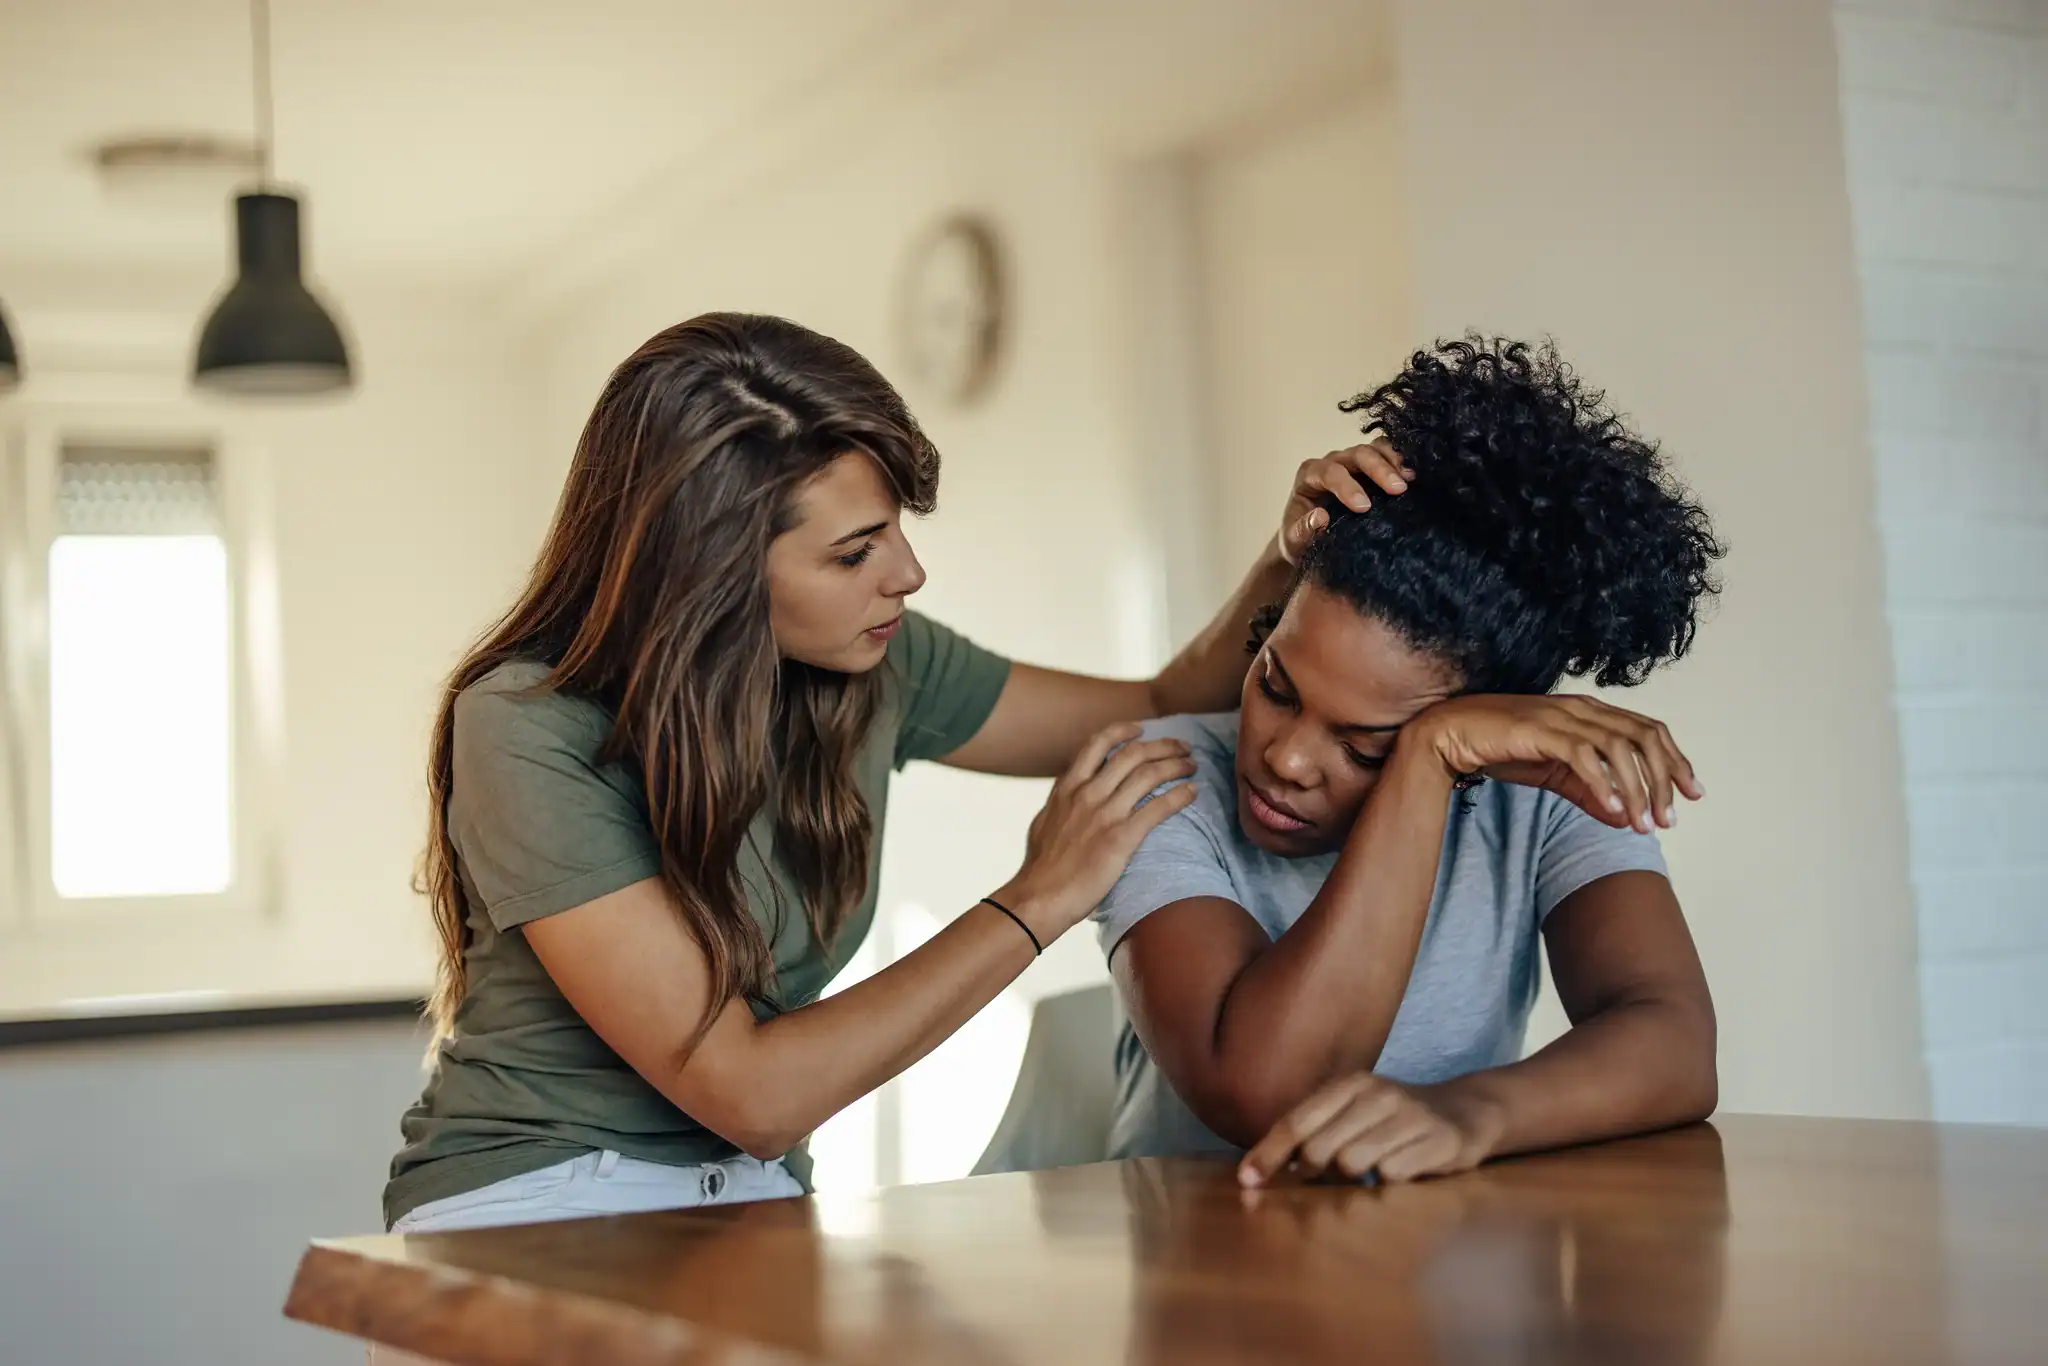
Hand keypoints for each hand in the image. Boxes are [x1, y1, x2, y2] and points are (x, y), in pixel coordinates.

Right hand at [995, 723, 1196, 940]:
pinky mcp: (1121, 838)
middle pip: (1132, 753)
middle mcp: (1088, 793)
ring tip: (1191, 765)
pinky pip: (1158, 808)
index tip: (1141, 729)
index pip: (1098, 743)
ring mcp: (1105, 814)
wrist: (1040, 896)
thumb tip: (1071, 792)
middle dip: (1162, 745)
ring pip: (1148, 774)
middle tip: (1182, 747)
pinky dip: (1179, 796)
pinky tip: (1192, 792)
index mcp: (1068, 786)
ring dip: (1175, 765)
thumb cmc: (1041, 866)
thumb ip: (1063, 801)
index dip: (1123, 731)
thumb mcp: (1045, 820)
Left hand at [1238, 1072, 1503, 1187]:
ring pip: (1352, 1164)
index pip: (1296, 1122)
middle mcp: (1377, 1094)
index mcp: (1349, 1084)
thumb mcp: (1350, 1113)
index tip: (1246, 1182)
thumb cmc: (1391, 1120)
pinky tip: (1400, 1171)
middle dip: (1314, 1173)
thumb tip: (1257, 1172)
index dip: (1268, 1154)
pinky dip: (1387, 1183)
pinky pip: (1390, 1176)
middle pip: (1319, 1149)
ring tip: (1367, 1171)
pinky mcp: (1438, 1140)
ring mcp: (1410, 1116)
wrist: (1463, 1112)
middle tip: (1327, 1178)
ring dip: (1352, 1180)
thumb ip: (1310, 1133)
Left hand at [1277, 440, 1414, 565]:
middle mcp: (1332, 462)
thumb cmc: (1301, 539)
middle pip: (1357, 454)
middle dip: (1378, 469)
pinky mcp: (1372, 468)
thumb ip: (1302, 530)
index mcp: (1310, 475)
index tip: (1364, 507)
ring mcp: (1354, 463)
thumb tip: (1321, 517)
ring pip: (1375, 449)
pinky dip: (1401, 462)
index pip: (1329, 472)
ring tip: (1411, 479)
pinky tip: (1415, 476)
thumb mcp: (1294, 541)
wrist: (1311, 540)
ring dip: (1394, 461)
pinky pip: (1388, 455)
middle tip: (1399, 489)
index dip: (1347, 486)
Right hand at [1403, 694, 1702, 833]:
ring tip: (1645, 825)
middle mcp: (1583, 708)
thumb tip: (1627, 819)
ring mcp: (1562, 716)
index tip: (1692, 795)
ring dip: (1638, 788)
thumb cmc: (1500, 748)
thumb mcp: (1554, 774)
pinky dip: (1604, 784)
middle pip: (1644, 736)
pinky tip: (1614, 810)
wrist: (1449, 735)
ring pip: (1619, 747)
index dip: (1675, 760)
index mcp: (1590, 712)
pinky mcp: (1541, 729)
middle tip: (1671, 818)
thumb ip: (1590, 793)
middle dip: (1665, 778)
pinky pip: (1583, 756)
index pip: (1648, 730)